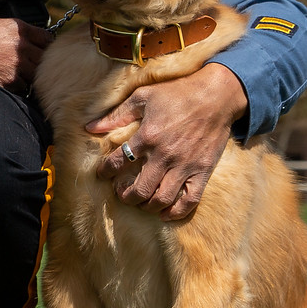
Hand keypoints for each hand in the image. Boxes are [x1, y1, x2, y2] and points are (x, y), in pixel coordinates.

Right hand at [0, 18, 52, 88]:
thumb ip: (16, 31)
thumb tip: (28, 38)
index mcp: (19, 29)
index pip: (48, 39)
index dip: (46, 46)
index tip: (43, 50)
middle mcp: (22, 47)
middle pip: (46, 59)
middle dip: (40, 62)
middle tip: (32, 65)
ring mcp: (17, 66)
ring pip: (37, 75)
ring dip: (30, 76)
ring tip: (18, 75)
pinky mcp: (9, 82)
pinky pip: (23, 87)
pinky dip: (18, 86)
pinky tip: (7, 82)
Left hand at [87, 64, 246, 219]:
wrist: (216, 96)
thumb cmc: (178, 93)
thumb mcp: (143, 96)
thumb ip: (117, 114)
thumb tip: (90, 127)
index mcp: (147, 136)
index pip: (117, 162)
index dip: (105, 171)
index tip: (103, 173)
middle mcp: (164, 155)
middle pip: (140, 190)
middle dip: (126, 196)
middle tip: (122, 193)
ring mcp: (185, 166)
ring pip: (162, 199)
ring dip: (147, 206)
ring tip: (141, 201)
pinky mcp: (202, 171)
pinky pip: (190, 200)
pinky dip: (176, 212)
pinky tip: (165, 213)